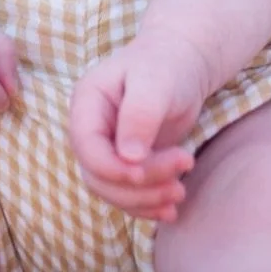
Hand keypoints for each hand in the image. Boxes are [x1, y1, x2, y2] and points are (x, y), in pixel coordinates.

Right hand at [69, 32, 211, 220]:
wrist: (183, 62)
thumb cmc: (167, 64)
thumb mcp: (156, 81)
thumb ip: (140, 115)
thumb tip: (129, 159)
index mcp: (87, 102)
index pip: (87, 146)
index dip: (112, 167)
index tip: (144, 174)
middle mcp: (90, 128)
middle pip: (99, 174)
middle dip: (138, 187)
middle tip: (178, 184)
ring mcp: (106, 147)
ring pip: (113, 190)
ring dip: (145, 199)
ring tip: (180, 194)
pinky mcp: (124, 162)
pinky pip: (127, 193)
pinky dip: (148, 204)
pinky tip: (171, 210)